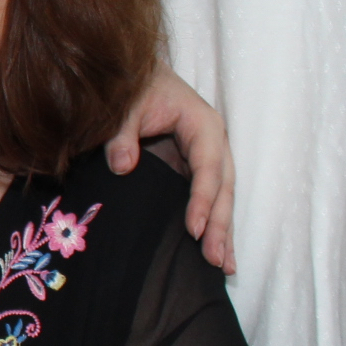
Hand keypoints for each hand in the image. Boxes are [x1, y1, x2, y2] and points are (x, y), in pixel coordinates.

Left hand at [106, 66, 233, 273]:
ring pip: (221, 199)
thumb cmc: (132, 88)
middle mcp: (212, 143)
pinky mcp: (193, 169)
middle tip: (216, 260)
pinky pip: (207, 199)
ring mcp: (206, 158)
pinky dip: (211, 224)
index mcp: (202, 125)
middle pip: (223, 189)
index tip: (195, 229)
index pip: (207, 167)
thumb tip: (122, 166)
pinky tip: (215, 252)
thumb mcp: (124, 105)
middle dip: (221, 225)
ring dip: (223, 232)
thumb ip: (121, 134)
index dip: (202, 199)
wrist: (136, 78)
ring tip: (224, 267)